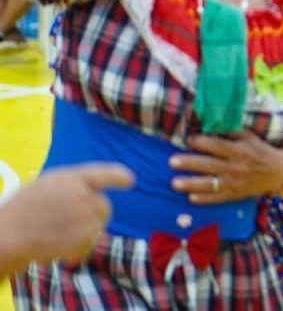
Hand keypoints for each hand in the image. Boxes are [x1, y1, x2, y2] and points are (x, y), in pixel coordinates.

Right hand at [0, 163, 133, 271]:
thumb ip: (72, 186)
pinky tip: (58, 246)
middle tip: (73, 222)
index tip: (130, 180)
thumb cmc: (22, 210)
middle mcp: (83, 194)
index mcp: (72, 178)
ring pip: (99, 226)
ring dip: (85, 232)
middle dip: (95, 214)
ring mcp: (86, 216)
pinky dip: (78, 249)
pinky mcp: (85, 237)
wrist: (9, 234)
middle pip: (104, 206)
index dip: (118, 176)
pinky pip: (89, 244)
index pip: (104, 174)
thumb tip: (91, 193)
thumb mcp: (46, 186)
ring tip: (58, 234)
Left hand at [169, 131, 282, 204]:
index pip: (217, 145)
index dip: (201, 142)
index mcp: (239, 150)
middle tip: (172, 161)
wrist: (278, 172)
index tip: (187, 139)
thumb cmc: (259, 150)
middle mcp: (235, 166)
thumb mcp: (249, 137)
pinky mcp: (234, 195)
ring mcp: (234, 182)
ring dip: (191, 184)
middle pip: (209, 165)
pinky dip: (204, 199)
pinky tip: (190, 198)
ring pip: (210, 184)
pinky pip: (217, 198)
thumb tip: (210, 124)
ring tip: (174, 183)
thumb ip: (230, 132)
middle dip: (190, 163)